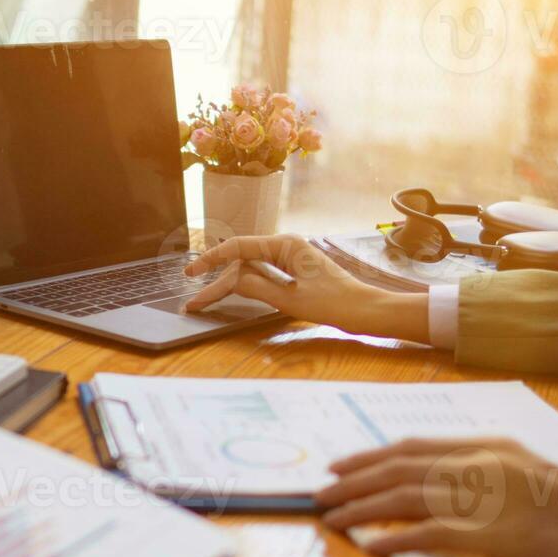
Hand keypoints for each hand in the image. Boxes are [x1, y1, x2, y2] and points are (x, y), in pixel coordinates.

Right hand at [182, 234, 430, 342]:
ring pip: (250, 269)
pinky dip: (245, 285)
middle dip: (216, 280)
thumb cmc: (335, 304)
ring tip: (205, 301)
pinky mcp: (294, 271)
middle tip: (194, 302)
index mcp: (285, 245)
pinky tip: (230, 293)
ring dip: (228, 284)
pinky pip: (262, 274)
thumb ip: (256, 287)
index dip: (210, 261)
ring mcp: (290, 258)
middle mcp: (285, 246)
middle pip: (241, 261)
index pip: (238, 248)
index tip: (190, 275)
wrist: (367, 311)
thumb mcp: (290, 299)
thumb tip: (229, 280)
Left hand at [314, 436, 557, 556]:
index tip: (340, 466)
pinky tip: (370, 545)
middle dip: (352, 480)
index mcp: (484, 446)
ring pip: (401, 496)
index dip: (370, 457)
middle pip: (397, 468)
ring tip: (330, 518)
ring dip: (359, 508)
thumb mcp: (526, 469)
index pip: (412, 447)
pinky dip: (393, 537)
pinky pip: (426, 534)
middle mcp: (474, 463)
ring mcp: (479, 497)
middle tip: (319, 492)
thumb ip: (483, 467)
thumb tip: (441, 477)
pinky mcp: (486, 533)